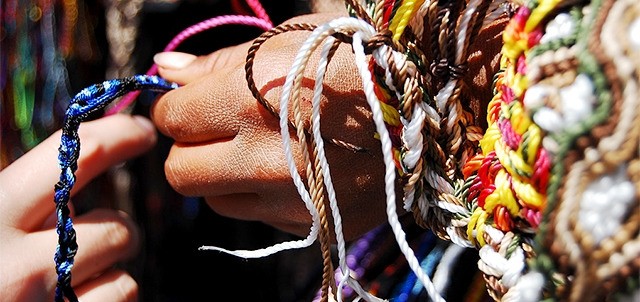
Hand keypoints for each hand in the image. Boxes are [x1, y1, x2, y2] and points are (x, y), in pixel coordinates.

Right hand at [0, 114, 155, 300]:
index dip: (118, 136)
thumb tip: (68, 174)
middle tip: (97, 235)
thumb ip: (12, 198)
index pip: (72, 157)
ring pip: (124, 276)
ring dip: (108, 274)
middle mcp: (20, 264)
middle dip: (115, 228)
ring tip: (71, 281)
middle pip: (116, 227)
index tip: (142, 132)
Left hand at [151, 12, 393, 240]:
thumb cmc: (356, 61)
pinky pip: (260, 217)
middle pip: (179, 173)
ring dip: (224, 177)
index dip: (180, 109)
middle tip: (219, 130)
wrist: (429, 108)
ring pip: (216, 201)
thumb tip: (163, 71)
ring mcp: (289, 199)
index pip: (171, 119)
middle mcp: (262, 160)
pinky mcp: (314, 222)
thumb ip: (216, 63)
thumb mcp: (287, 44)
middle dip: (191, 149)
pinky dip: (262, 196)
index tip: (198, 103)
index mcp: (248, 102)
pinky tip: (295, 168)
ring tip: (261, 148)